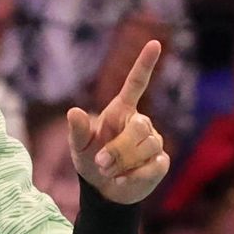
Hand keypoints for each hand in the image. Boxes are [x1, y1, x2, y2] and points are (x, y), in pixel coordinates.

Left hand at [67, 41, 170, 205]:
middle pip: (140, 128)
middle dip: (119, 149)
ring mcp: (153, 142)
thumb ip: (78, 131)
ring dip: (123, 164)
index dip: (145, 64)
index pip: (136, 83)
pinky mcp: (160, 162)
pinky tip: (122, 180)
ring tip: (110, 172)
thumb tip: (73, 112)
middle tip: (101, 163)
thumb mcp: (78, 147)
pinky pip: (153, 166)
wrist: (103, 190)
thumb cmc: (90, 160)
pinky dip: (133, 176)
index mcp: (121, 111)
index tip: (154, 43)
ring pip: (147, 147)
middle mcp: (140, 123)